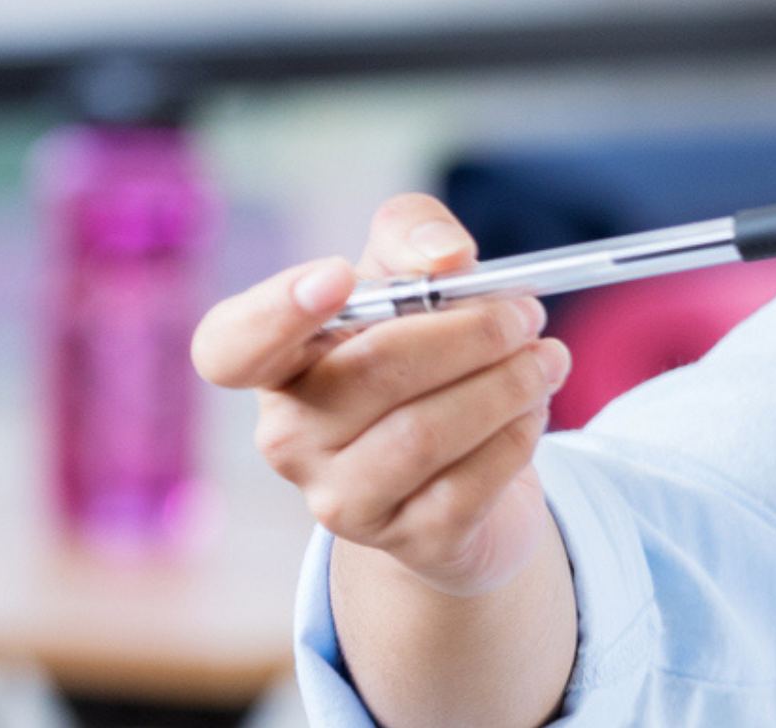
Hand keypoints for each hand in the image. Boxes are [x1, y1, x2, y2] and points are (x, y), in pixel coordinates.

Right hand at [192, 194, 569, 595]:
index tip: (339, 275)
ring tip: (545, 360)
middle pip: (374, 373)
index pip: (230, 347)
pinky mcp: (406, 540)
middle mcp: (290, 435)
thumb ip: (414, 235)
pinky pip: (469, 485)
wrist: (462, 476)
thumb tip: (446, 256)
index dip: (275, 311)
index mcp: (276, 364)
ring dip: (505, 386)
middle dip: (469, 334)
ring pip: (427, 434)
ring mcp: (340, 498)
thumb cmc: (420, 359)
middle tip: (525, 314)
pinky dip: (516, 437)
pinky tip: (533, 411)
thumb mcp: (408, 277)